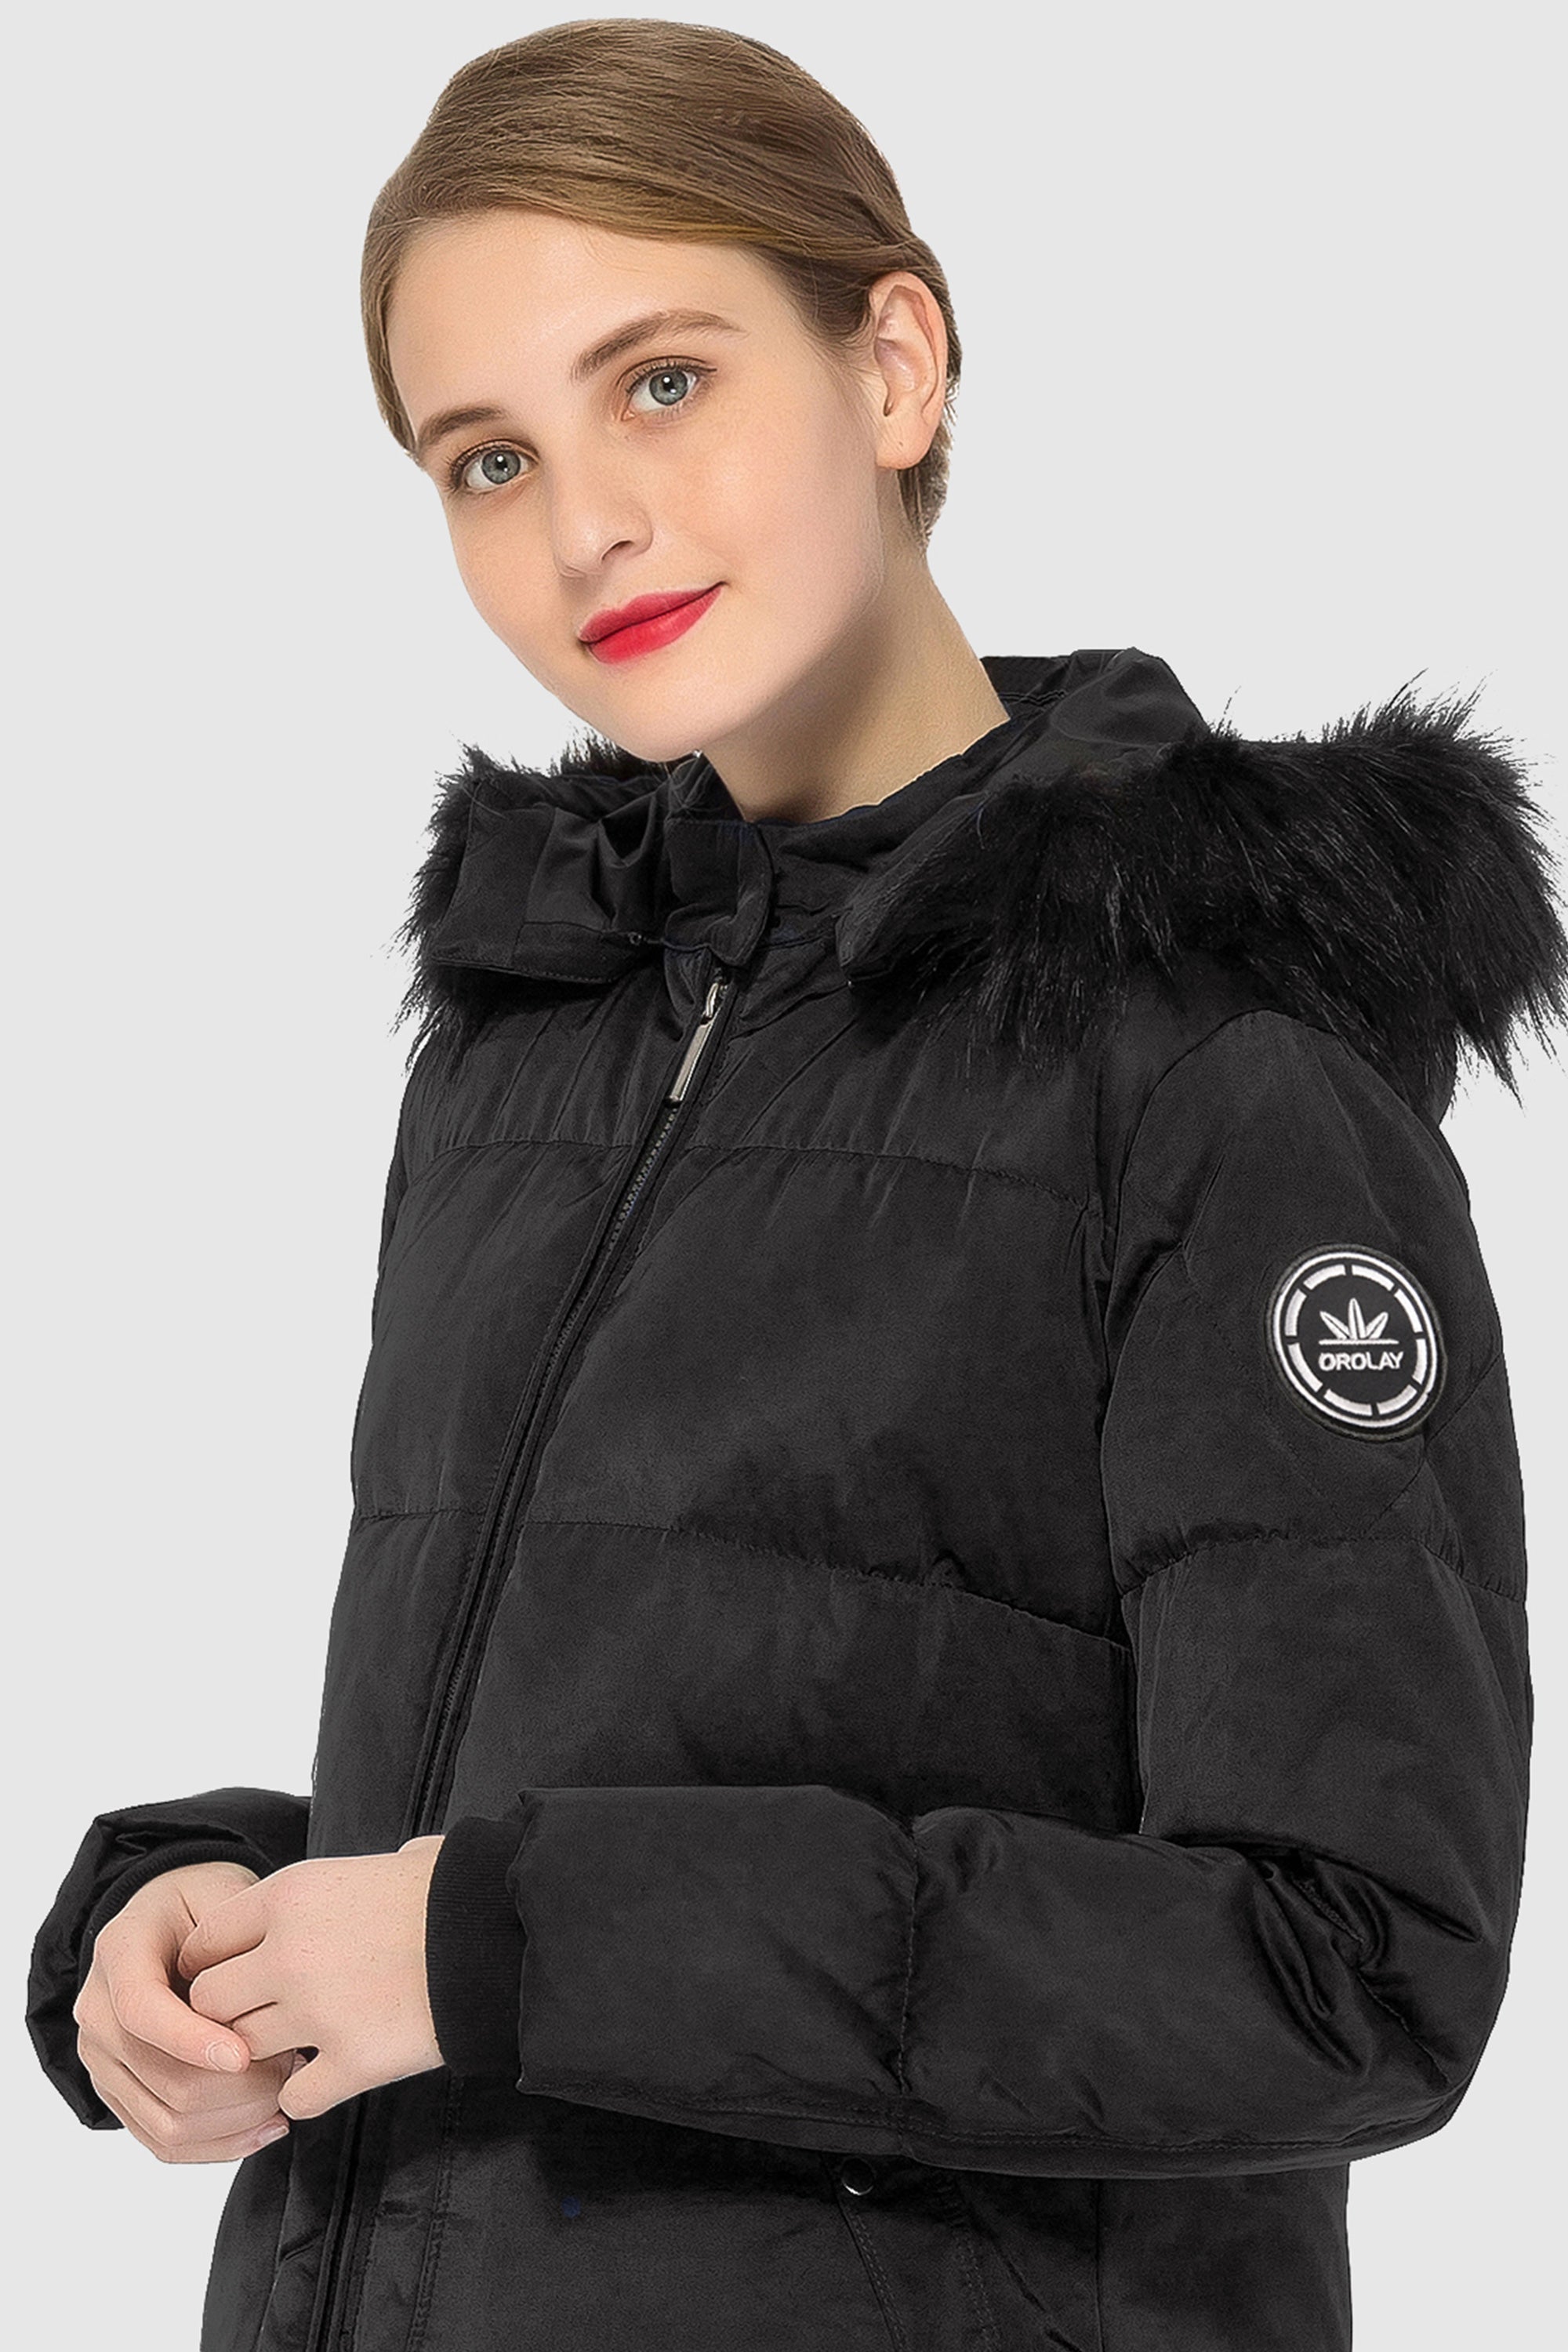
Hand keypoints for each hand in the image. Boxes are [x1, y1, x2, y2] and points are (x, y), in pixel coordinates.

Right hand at [72, 1858, 303, 2163]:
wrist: (169, 1919)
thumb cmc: (202, 1904)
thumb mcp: (221, 1895)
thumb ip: (235, 1942)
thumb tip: (264, 2006)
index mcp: (118, 1953)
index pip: (141, 2010)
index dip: (192, 2039)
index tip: (246, 2053)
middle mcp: (98, 2012)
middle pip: (160, 2077)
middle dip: (234, 2085)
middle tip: (291, 2065)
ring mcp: (105, 2060)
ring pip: (167, 2120)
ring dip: (235, 2117)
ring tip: (285, 2093)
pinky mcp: (123, 2094)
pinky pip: (165, 2142)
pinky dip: (219, 2144)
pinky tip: (265, 2126)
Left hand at [177, 1837, 446, 2119]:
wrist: (500, 1932)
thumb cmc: (450, 1890)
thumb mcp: (385, 1861)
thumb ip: (347, 1881)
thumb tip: (378, 1875)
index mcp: (290, 1895)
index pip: (205, 1938)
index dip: (212, 1961)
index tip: (231, 1973)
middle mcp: (288, 1953)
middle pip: (208, 2001)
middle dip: (228, 2012)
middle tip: (262, 2013)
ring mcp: (317, 2014)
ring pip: (243, 2050)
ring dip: (265, 2052)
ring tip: (296, 2044)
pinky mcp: (353, 2062)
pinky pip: (294, 2097)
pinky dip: (304, 2093)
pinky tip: (328, 2075)